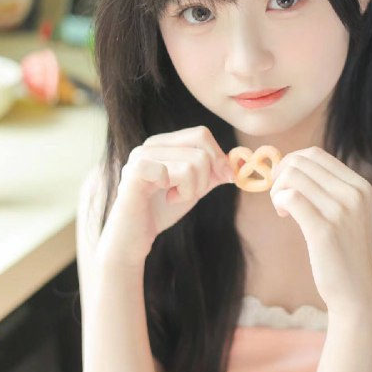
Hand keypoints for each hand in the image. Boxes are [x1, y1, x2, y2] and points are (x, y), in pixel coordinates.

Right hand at [99, 126, 232, 266]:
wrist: (134, 237)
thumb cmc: (161, 211)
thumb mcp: (195, 187)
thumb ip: (213, 173)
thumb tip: (238, 163)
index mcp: (163, 143)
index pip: (201, 134)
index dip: (219, 157)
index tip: (224, 179)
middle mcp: (150, 144)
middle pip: (201, 144)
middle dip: (208, 174)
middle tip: (190, 192)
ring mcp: (141, 156)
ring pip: (194, 161)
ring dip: (193, 188)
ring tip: (174, 197)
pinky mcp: (136, 171)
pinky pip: (180, 172)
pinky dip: (182, 193)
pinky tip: (167, 199)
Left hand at [269, 146, 371, 315]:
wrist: (356, 292)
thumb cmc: (343, 252)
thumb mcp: (346, 212)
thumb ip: (326, 188)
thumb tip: (289, 165)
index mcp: (360, 185)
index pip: (316, 154)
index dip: (291, 163)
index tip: (285, 184)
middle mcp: (354, 193)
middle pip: (301, 162)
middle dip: (281, 175)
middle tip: (279, 197)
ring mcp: (341, 211)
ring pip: (293, 176)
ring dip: (278, 190)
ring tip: (282, 209)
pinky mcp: (325, 230)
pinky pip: (291, 198)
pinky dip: (279, 201)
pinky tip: (284, 215)